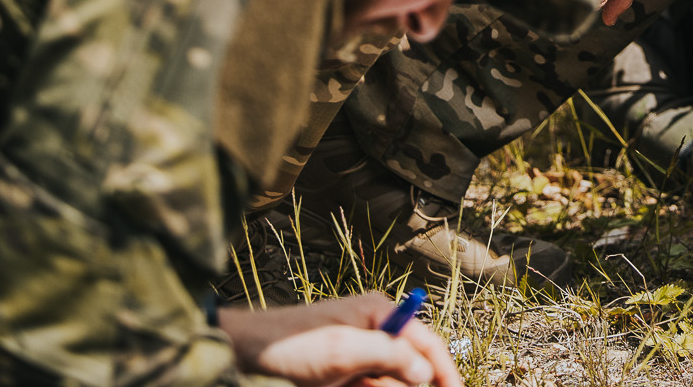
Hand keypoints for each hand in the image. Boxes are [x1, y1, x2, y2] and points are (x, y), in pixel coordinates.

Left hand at [219, 293, 461, 385]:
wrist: (248, 354)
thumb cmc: (293, 344)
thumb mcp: (345, 351)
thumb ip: (390, 356)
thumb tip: (425, 371)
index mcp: (380, 313)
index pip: (426, 341)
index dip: (444, 370)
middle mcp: (375, 330)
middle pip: (410, 366)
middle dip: (406, 384)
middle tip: (367, 386)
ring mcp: (359, 352)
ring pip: (390, 381)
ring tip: (347, 385)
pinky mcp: (346, 371)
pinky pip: (371, 385)